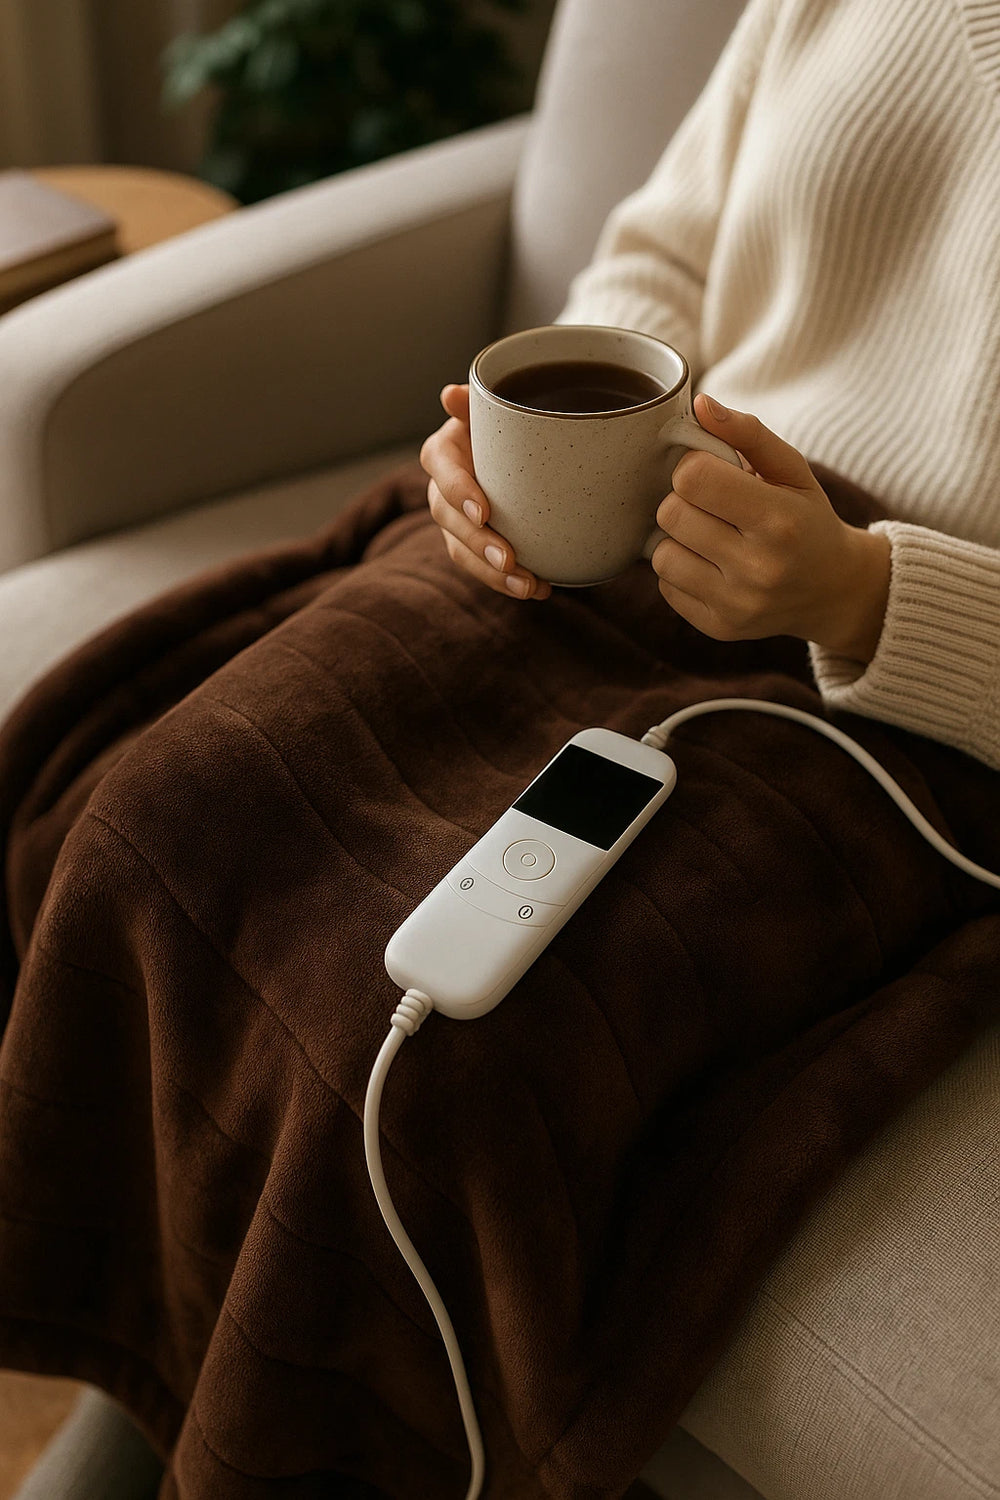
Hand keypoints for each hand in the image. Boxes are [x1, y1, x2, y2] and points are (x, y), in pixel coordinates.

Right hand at [419, 384, 551, 600]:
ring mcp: (455, 522)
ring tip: (528, 586)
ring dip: (493, 574)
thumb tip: (451, 395)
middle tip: (509, 560)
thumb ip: (479, 403)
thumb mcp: (496, 410)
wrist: (518, 451)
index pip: (442, 470)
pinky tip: (539, 588)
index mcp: (444, 451)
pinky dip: (508, 582)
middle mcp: (441, 490)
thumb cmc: (507, 426)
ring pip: (463, 552)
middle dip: (479, 544)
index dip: (459, 491)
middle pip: (449, 520)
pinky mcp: (472, 545)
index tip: (483, 511)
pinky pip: (482, 568)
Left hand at [651, 394, 890, 661]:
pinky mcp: (720, 628)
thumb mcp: (793, 471)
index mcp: (779, 520)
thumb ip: (748, 433)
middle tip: (710, 505)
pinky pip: (666, 587)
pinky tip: (711, 565)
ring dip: (677, 539)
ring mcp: (738, 604)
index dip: (693, 467)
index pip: (692, 478)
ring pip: (661, 556)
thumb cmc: (807, 520)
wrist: (834, 591)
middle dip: (683, 502)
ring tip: (709, 535)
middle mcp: (759, 568)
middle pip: (671, 515)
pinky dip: (681, 571)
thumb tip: (700, 404)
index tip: (712, 473)